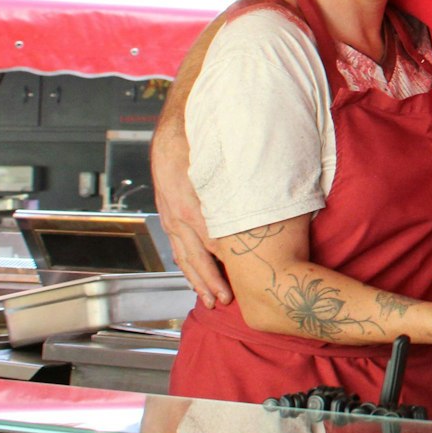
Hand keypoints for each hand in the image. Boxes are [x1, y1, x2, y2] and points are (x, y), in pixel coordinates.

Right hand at [152, 127, 230, 305]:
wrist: (173, 133)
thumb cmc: (199, 144)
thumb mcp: (217, 162)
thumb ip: (234, 185)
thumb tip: (262, 199)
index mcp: (190, 204)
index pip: (211, 239)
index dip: (227, 261)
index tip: (243, 276)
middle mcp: (178, 215)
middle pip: (196, 255)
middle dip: (211, 280)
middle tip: (226, 299)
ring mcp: (171, 219)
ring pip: (184, 256)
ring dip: (197, 280)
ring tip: (210, 300)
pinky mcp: (169, 218)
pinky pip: (177, 248)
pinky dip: (187, 267)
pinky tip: (195, 280)